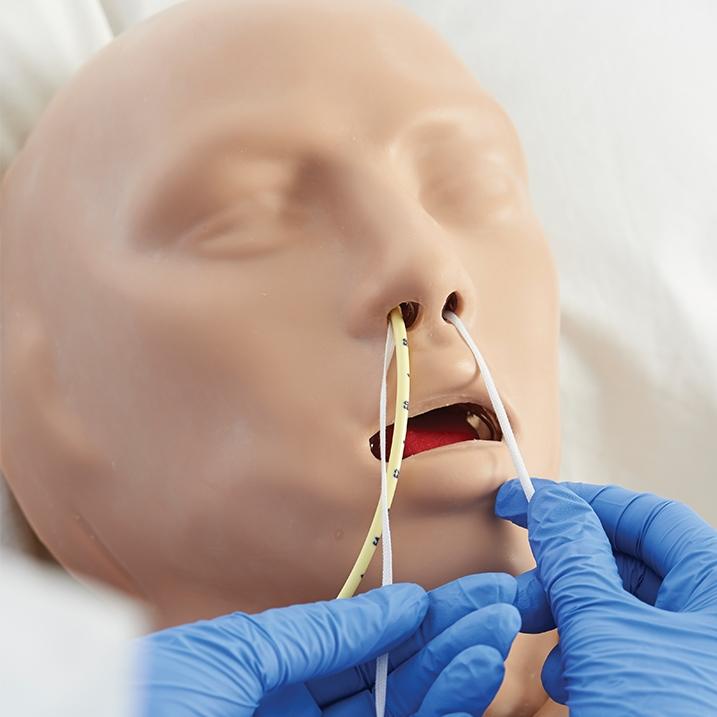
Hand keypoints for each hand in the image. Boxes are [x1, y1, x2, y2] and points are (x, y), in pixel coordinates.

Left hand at [135, 575, 520, 716]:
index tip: (455, 592)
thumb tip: (393, 606)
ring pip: (404, 710)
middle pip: (389, 677)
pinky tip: (474, 670)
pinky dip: (441, 704)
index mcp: (265, 681)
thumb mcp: (230, 651)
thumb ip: (316, 632)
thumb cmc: (147, 703)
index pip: (353, 647)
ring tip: (500, 628)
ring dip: (457, 669)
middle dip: (446, 637)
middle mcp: (297, 715)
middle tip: (500, 600)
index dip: (407, 619)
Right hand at [496, 478, 716, 716]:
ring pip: (622, 611)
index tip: (527, 500)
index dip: (584, 502)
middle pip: (634, 564)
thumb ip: (575, 560)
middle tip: (526, 576)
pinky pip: (622, 654)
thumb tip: (551, 505)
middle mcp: (710, 626)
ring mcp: (692, 665)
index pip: (649, 517)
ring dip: (571, 615)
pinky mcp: (668, 698)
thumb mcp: (607, 637)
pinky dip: (584, 655)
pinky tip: (564, 682)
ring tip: (540, 636)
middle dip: (570, 567)